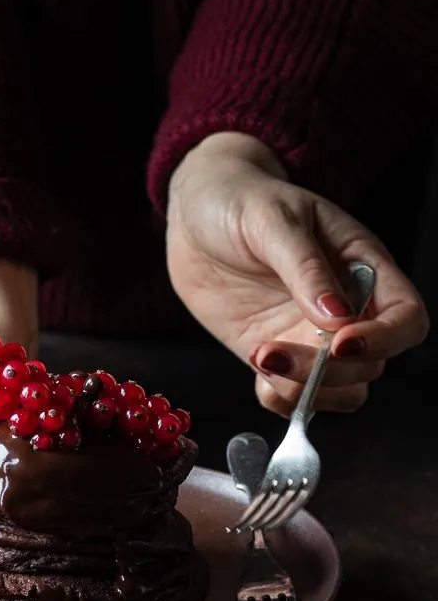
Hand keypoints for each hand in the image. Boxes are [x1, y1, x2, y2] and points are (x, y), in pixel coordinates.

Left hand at [167, 133, 428, 415]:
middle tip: (274, 351)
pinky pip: (294, 396)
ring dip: (305, 390)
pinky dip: (279, 399)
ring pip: (340, 390)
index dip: (384, 340)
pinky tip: (256, 369)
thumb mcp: (273, 221)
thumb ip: (305, 267)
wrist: (195, 216)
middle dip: (329, 371)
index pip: (405, 318)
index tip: (340, 344)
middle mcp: (346, 309)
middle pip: (371, 365)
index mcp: (363, 267)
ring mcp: (311, 337)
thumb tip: (336, 318)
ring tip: (260, 356)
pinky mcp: (277, 354)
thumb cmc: (242, 201)